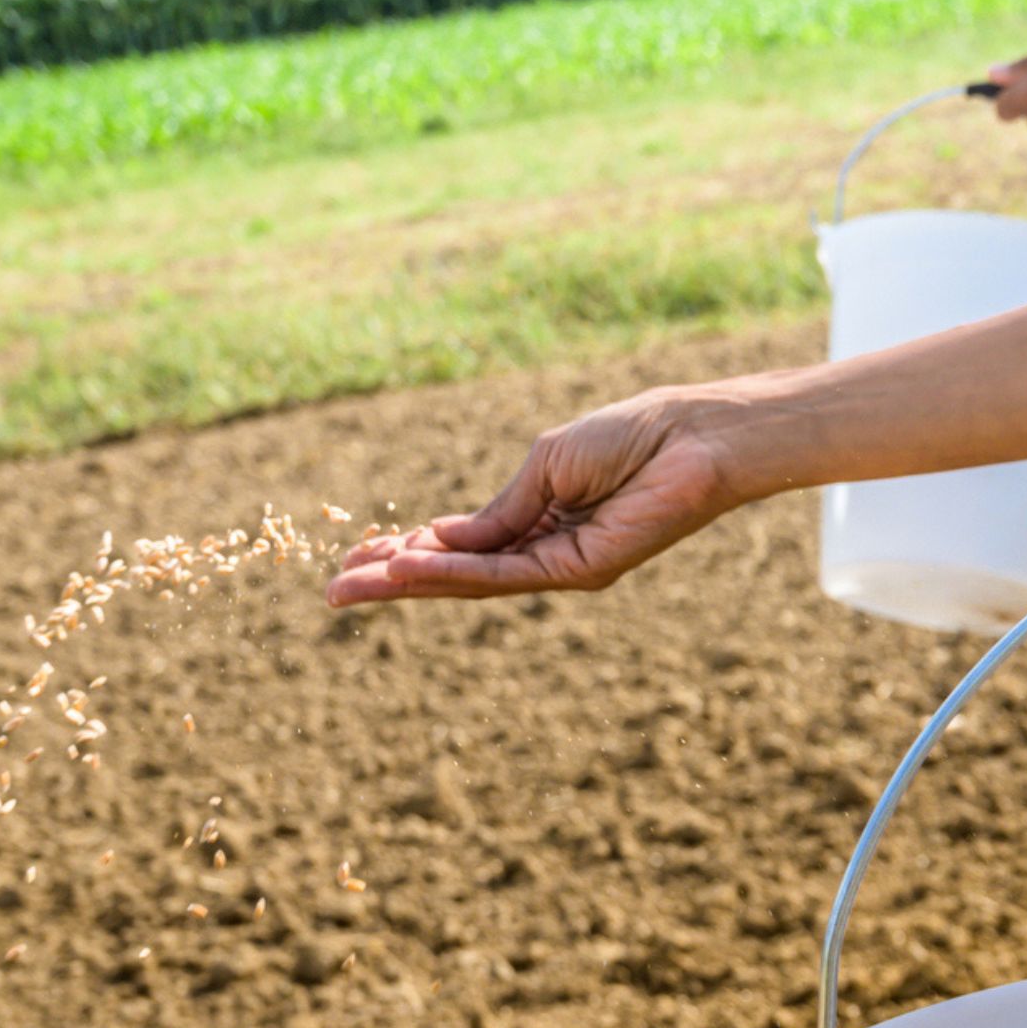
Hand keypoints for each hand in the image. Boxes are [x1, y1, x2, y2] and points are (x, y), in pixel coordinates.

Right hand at [325, 391, 741, 606]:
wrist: (693, 436)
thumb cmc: (631, 436)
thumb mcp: (546, 464)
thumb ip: (499, 509)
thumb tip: (439, 540)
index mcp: (540, 520)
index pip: (464, 545)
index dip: (411, 550)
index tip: (358, 554)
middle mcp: (549, 552)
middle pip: (459, 574)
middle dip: (394, 581)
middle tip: (333, 591)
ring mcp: (564, 565)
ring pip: (473, 581)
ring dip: (409, 583)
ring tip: (350, 586)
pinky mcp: (583, 570)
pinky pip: (505, 574)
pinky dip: (453, 571)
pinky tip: (408, 569)